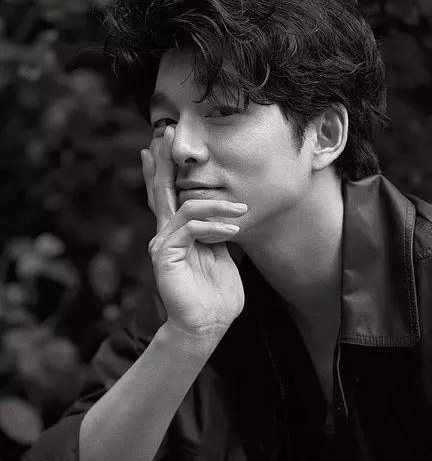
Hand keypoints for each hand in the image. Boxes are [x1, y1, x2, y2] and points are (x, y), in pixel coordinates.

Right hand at [141, 127, 246, 337]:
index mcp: (179, 233)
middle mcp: (166, 234)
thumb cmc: (215, 295)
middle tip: (163, 134)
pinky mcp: (165, 255)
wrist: (207, 326)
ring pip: (184, 206)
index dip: (165, 171)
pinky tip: (231, 230)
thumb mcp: (220, 256)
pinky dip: (212, 225)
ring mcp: (163, 244)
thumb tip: (224, 215)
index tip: (161, 147)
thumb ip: (216, 234)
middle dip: (164, 161)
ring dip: (216, 203)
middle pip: (161, 191)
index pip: (169, 196)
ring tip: (240, 209)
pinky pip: (189, 228)